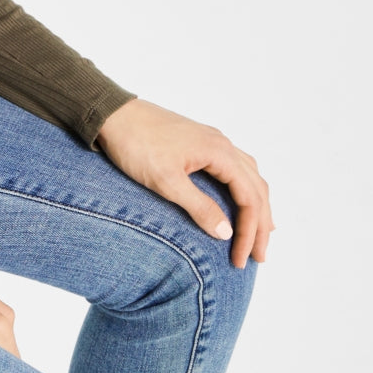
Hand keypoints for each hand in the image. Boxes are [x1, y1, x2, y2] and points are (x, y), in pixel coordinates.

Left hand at [95, 97, 274, 268]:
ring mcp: (212, 140)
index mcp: (219, 151)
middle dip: (260, 224)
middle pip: (256, 187)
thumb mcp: (166, 181)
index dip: (250, 231)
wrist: (112, 114)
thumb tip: (227, 233)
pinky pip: (235, 167)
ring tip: (259, 232)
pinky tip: (239, 200)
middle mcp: (222, 143)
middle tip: (259, 256)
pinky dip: (244, 188)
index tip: (241, 258)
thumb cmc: (135, 144)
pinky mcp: (200, 142)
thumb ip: (199, 207)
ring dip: (256, 205)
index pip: (249, 197)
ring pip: (249, 176)